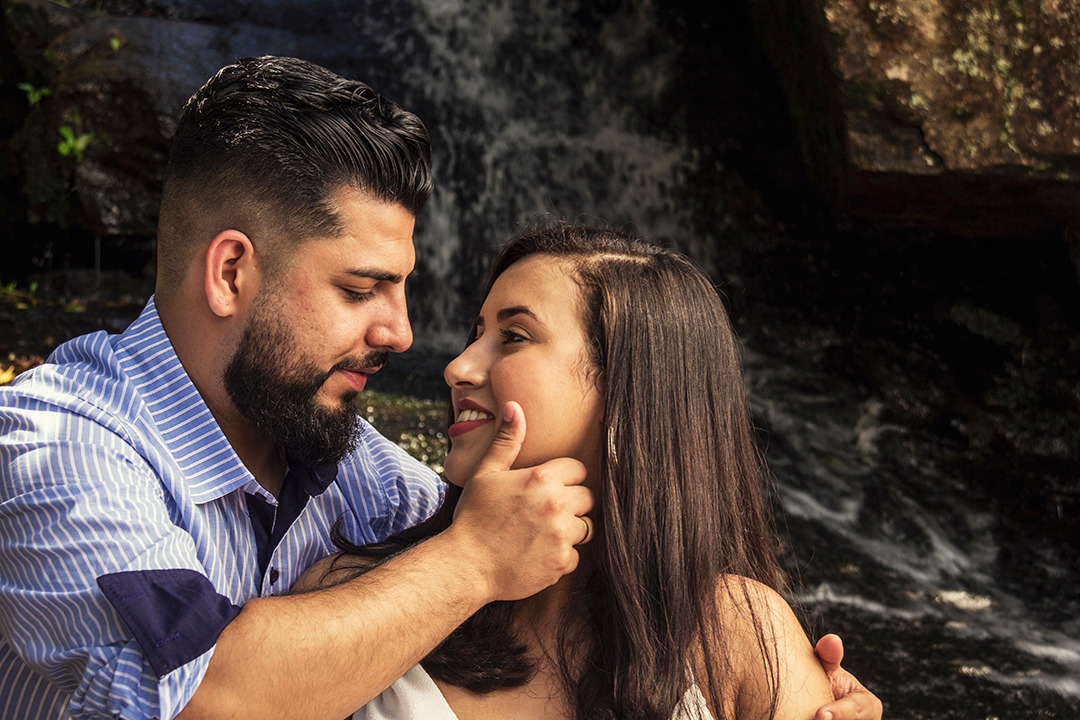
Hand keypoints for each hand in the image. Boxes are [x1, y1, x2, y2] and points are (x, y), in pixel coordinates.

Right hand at [451, 401, 592, 601]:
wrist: (465, 565)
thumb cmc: (473, 517)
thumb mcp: (486, 473)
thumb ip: (507, 440)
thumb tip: (515, 406)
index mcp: (542, 478)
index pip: (579, 469)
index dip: (565, 477)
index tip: (550, 488)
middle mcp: (557, 504)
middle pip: (588, 497)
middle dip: (572, 502)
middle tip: (547, 512)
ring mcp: (562, 535)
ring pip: (586, 527)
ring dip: (570, 529)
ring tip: (544, 533)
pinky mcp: (562, 562)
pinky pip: (577, 556)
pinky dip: (562, 556)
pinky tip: (539, 554)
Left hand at [813, 634, 882, 719]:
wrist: (817, 699)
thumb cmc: (825, 682)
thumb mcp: (829, 668)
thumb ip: (829, 656)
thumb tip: (832, 639)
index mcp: (868, 706)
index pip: (858, 710)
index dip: (840, 713)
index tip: (820, 715)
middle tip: (814, 718)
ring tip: (805, 718)